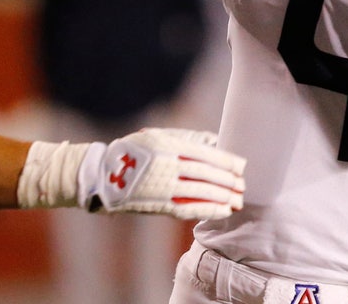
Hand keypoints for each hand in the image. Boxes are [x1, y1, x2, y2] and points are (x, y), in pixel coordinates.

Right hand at [79, 128, 244, 220]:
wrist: (105, 175)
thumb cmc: (135, 151)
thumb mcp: (157, 136)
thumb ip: (186, 138)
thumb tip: (214, 140)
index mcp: (167, 145)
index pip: (204, 153)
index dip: (225, 161)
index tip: (241, 166)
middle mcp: (167, 165)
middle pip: (205, 174)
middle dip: (227, 180)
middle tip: (243, 185)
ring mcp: (163, 186)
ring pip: (200, 191)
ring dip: (222, 197)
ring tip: (237, 200)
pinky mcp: (159, 204)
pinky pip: (188, 207)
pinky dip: (208, 209)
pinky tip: (222, 210)